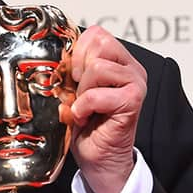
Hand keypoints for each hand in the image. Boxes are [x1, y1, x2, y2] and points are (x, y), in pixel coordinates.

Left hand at [67, 25, 146, 192]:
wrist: (98, 158)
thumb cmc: (87, 125)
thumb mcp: (74, 89)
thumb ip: (73, 68)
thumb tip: (57, 55)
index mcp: (119, 61)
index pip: (97, 34)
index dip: (77, 51)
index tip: (72, 75)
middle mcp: (131, 69)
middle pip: (99, 45)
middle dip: (80, 69)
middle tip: (78, 92)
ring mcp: (135, 84)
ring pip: (98, 68)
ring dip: (82, 92)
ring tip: (83, 107)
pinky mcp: (133, 101)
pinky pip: (97, 94)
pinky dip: (83, 107)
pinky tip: (85, 117)